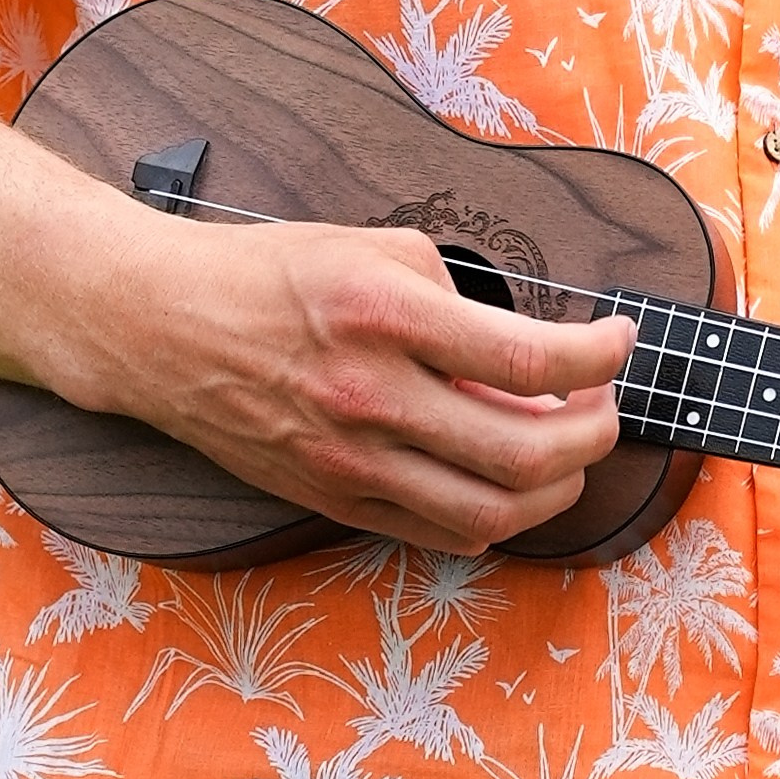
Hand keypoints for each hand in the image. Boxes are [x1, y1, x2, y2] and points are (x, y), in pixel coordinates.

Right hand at [98, 214, 631, 557]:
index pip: (531, 359)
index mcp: (385, 314)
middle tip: (603, 402)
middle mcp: (370, 396)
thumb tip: (526, 357)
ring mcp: (350, 459)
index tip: (619, 341)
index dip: (600, 355)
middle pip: (527, 451)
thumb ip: (458, 298)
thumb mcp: (372, 246)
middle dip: (595, 431)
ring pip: (491, 511)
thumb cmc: (267, 274)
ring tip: (565, 447)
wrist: (161, 327)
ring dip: (555, 487)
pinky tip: (507, 480)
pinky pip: (439, 532)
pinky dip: (494, 515)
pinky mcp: (333, 498)